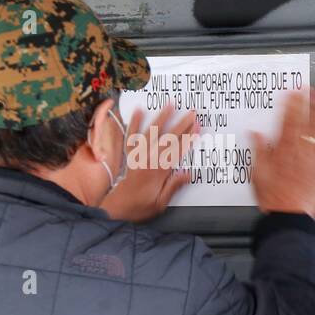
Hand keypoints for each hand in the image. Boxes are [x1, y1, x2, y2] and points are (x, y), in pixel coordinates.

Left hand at [100, 101, 198, 222]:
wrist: (116, 209)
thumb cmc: (140, 208)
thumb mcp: (161, 204)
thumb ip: (173, 187)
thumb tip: (188, 174)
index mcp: (158, 172)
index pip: (177, 152)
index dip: (189, 139)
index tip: (198, 127)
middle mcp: (148, 160)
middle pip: (168, 139)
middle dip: (181, 124)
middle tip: (192, 112)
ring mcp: (137, 156)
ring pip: (151, 133)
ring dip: (161, 118)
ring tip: (170, 105)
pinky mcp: (128, 155)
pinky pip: (130, 136)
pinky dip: (133, 122)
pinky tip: (139, 110)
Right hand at [250, 88, 314, 219]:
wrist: (289, 216)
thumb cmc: (273, 198)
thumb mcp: (257, 174)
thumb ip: (258, 151)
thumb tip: (255, 134)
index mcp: (282, 151)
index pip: (286, 121)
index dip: (289, 104)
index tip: (291, 92)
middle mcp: (299, 152)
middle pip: (303, 122)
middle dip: (305, 103)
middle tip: (308, 88)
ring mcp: (313, 159)